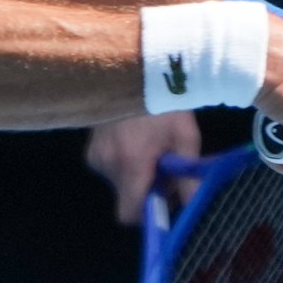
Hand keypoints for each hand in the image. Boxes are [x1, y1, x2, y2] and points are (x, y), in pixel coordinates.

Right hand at [85, 111, 202, 225]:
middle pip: (127, 196)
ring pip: (119, 181)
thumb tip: (193, 205)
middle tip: (165, 164)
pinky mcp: (89, 145)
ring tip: (150, 145)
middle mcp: (108, 163)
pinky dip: (123, 160)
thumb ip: (188, 176)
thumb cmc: (166, 103)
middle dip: (146, 187)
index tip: (162, 197)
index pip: (129, 213)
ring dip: (136, 172)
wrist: (138, 68)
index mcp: (131, 164)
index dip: (147, 213)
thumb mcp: (186, 138)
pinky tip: (134, 138)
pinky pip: (109, 166)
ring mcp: (95, 154)